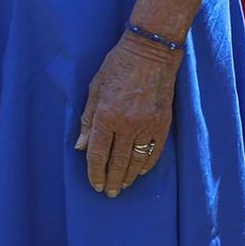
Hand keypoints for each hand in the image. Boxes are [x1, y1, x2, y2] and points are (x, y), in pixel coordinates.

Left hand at [75, 34, 180, 196]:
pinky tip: (139, 172)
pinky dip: (146, 165)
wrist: (151, 52)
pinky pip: (154, 151)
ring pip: (136, 160)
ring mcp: (147, 125)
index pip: (98, 152)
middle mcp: (127, 123)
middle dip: (111, 180)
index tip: (94, 185)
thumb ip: (87, 119)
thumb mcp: (94, 88)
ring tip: (121, 186)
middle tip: (108, 193)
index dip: (95, 171)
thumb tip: (81, 147)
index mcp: (106, 114)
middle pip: (117, 161)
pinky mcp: (163, 124)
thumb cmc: (117, 66)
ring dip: (128, 176)